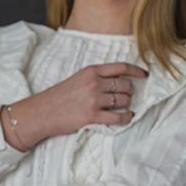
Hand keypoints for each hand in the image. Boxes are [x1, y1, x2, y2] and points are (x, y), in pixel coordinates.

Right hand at [1, 62, 148, 149]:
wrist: (40, 112)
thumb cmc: (58, 96)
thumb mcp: (77, 79)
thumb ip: (95, 77)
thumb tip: (118, 81)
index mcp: (91, 71)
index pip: (121, 67)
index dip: (136, 70)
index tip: (145, 74)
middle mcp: (94, 83)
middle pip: (126, 85)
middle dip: (131, 92)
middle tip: (128, 96)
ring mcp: (93, 100)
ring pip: (124, 101)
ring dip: (127, 105)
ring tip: (124, 108)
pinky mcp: (92, 116)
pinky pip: (118, 117)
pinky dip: (126, 118)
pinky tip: (127, 117)